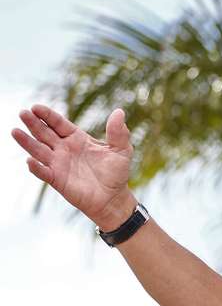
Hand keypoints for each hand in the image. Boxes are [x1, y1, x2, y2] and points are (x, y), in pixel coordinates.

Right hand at [11, 105, 134, 228]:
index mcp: (77, 138)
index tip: (36, 107)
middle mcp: (64, 149)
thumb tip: (119, 111)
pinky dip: (36, 167)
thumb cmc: (116, 172)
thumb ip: (118, 132)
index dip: (47, 115)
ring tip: (15, 131)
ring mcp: (58, 164)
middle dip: (33, 123)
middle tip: (22, 113)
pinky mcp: (57, 180)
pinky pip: (43, 172)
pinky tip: (29, 160)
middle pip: (44, 133)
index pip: (58, 123)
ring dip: (27, 142)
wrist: (113, 197)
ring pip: (38, 150)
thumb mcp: (121, 150)